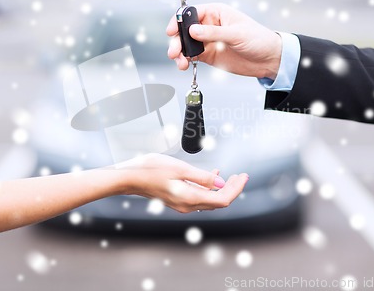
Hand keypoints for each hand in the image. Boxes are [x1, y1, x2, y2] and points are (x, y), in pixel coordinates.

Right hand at [118, 153, 248, 212]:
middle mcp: (187, 205)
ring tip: (231, 176)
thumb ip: (202, 177)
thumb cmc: (151, 170)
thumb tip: (220, 183)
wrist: (129, 178)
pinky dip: (209, 188)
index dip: (236, 189)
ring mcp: (182, 204)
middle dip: (232, 188)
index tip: (243, 177)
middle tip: (242, 176)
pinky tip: (212, 176)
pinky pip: (200, 197)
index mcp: (190, 198)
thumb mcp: (180, 168)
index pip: (222, 199)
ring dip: (222, 188)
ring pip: (210, 200)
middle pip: (218, 201)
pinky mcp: (177, 199)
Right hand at [167, 3, 282, 78]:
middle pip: (185, 30)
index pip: (191, 13)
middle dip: (177, 40)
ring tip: (180, 63)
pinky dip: (185, 60)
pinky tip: (184, 65)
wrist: (268, 60)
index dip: (179, 21)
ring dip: (179, 53)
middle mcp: (209, 25)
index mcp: (216, 13)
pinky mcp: (208, 55)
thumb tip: (192, 31)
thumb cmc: (258, 40)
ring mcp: (208, 41)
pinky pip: (192, 56)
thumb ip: (214, 33)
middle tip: (174, 52)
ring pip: (186, 44)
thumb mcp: (236, 34)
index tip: (172, 31)